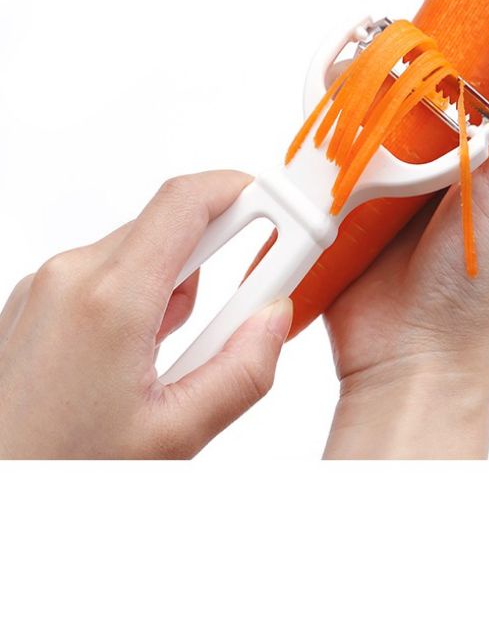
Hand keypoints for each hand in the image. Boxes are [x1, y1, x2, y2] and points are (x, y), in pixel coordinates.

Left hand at [0, 171, 291, 458]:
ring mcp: (47, 286)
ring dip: (178, 284)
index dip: (241, 191)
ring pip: (141, 252)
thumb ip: (243, 371)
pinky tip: (139, 354)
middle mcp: (70, 276)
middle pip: (168, 226)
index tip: (278, 207)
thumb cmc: (58, 470)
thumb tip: (275, 317)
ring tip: (175, 355)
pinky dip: (142, 296)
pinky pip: (108, 273)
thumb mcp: (174, 436)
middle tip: (251, 295)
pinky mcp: (38, 300)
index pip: (186, 201)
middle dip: (219, 253)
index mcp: (109, 301)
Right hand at [323, 24, 488, 457]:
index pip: (475, 71)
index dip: (466, 25)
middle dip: (399, 46)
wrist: (408, 360)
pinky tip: (317, 110)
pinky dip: (320, 133)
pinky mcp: (339, 202)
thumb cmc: (472, 290)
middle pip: (411, 83)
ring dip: (355, 86)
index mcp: (479, 152)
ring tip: (351, 57)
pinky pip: (325, 155)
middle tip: (393, 14)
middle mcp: (429, 160)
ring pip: (363, 113)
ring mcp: (380, 179)